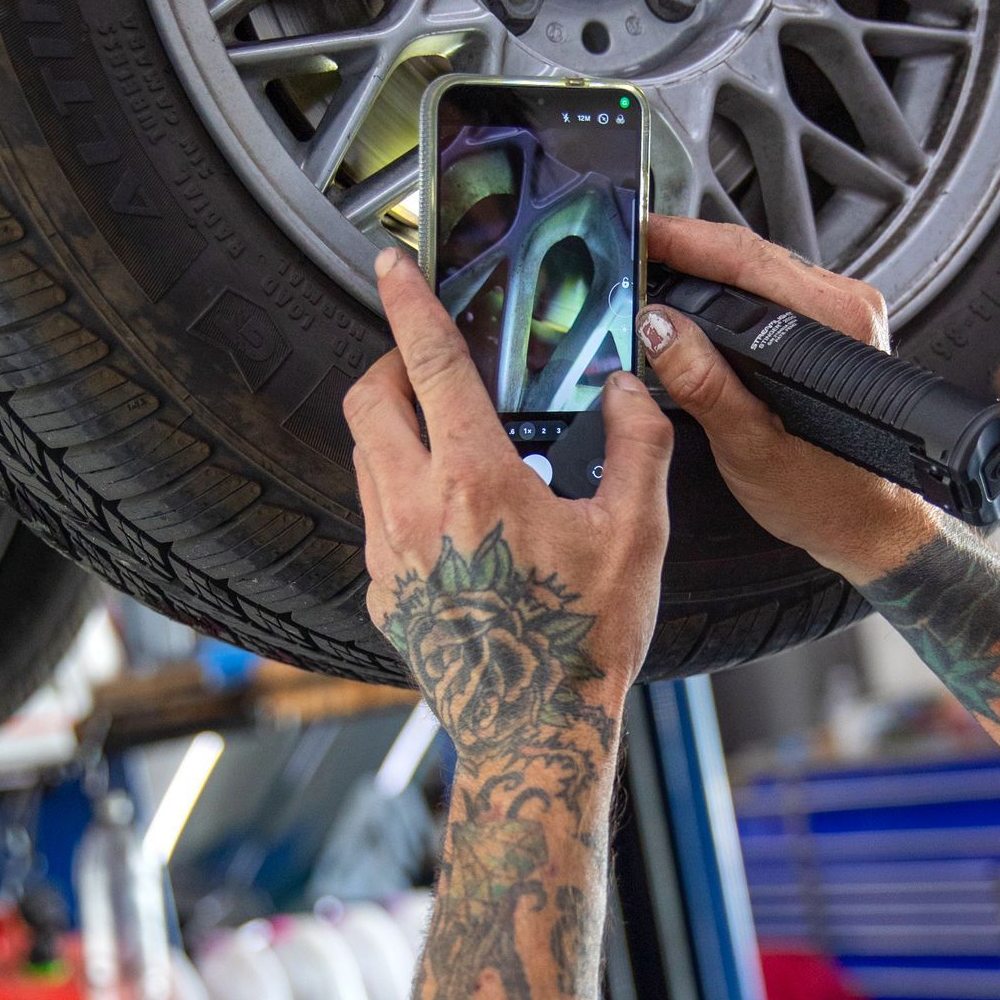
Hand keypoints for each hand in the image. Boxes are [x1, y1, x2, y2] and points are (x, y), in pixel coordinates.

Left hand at [344, 248, 671, 762]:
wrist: (534, 735)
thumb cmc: (585, 640)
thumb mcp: (636, 533)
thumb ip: (636, 443)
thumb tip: (627, 390)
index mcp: (474, 478)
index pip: (426, 361)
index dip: (407, 301)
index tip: (390, 263)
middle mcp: (413, 508)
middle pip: (368, 401)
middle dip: (390, 364)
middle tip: (427, 362)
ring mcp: (388, 555)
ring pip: (363, 458)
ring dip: (392, 428)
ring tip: (445, 438)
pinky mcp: (382, 596)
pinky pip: (374, 519)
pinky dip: (398, 494)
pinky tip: (449, 518)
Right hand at [640, 214, 936, 583]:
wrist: (869, 523)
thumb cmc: (826, 494)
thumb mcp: (751, 446)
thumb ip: (704, 383)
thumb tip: (661, 327)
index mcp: (832, 325)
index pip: (745, 258)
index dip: (683, 241)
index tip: (639, 237)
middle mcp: (845, 308)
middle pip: (751, 254)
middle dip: (688, 249)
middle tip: (632, 253)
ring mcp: (841, 314)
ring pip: (759, 270)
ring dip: (707, 269)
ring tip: (654, 274)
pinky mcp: (831, 329)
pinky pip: (770, 292)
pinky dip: (728, 292)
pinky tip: (697, 304)